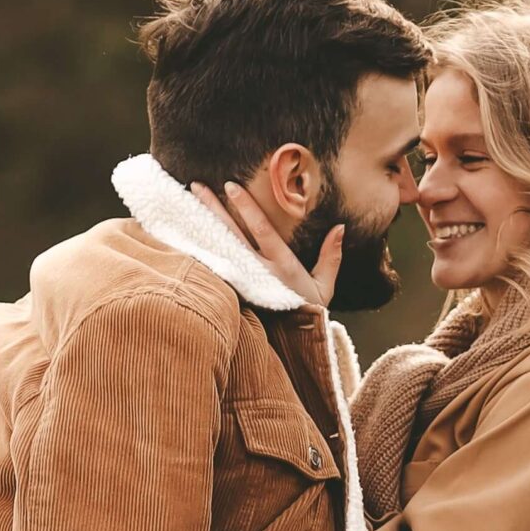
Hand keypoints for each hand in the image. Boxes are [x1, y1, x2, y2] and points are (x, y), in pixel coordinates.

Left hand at [192, 180, 337, 308]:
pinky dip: (202, 246)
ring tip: (190, 200)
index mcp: (281, 265)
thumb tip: (340, 228)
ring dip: (205, 221)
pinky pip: (215, 263)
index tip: (231, 186)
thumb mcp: (324, 287)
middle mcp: (258, 270)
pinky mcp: (233, 290)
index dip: (245, 207)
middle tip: (197, 186)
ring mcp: (242, 281)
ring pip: (220, 245)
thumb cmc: (307, 313)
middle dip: (214, 208)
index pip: (260, 229)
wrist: (289, 345)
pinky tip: (189, 231)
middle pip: (232, 233)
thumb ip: (330, 257)